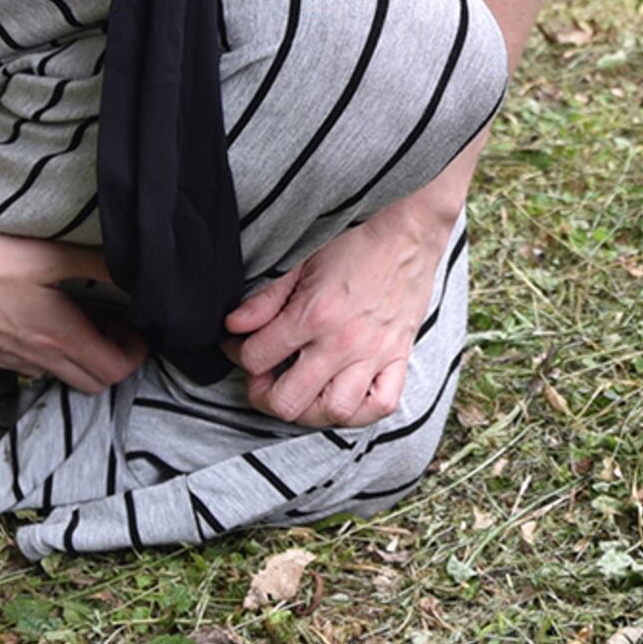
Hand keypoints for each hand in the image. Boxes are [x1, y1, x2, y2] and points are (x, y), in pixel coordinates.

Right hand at [0, 226, 138, 393]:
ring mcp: (16, 363)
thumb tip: (129, 267)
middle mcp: (42, 360)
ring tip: (83, 319)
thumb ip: (92, 263)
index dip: (135, 353)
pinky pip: (36, 368)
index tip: (136, 326)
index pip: (116, 371)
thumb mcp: (48, 256)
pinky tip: (45, 321)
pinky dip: (54, 354)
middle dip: (114, 359)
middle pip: (94, 382)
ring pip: (64, 376)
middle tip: (116, 324)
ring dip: (83, 357)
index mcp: (63, 339)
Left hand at [223, 192, 456, 427]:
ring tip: (301, 392)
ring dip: (309, 410)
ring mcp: (373, 355)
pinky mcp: (398, 357)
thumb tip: (234, 326)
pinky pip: (382, 405)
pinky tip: (344, 395)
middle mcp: (342, 343)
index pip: (256, 358)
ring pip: (334, 412)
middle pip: (288, 401)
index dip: (238, 354)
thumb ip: (265, 298)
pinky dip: (362, 410)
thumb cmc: (354, 240)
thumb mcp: (301, 261)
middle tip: (262, 378)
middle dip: (263, 394)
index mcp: (313, 315)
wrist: (408, 230)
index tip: (239, 345)